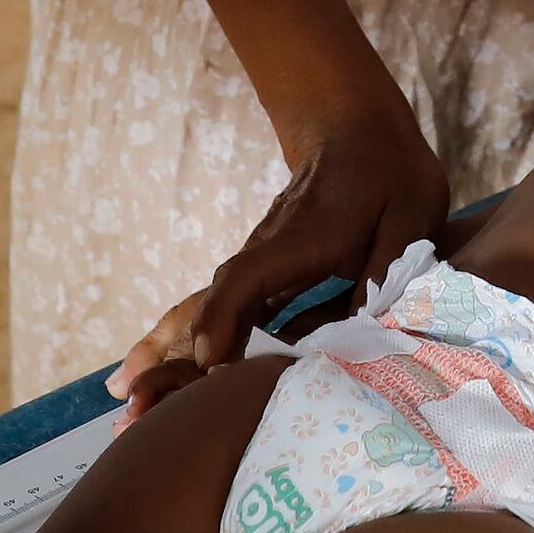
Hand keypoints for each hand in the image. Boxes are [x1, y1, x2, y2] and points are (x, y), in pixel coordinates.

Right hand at [112, 109, 447, 411]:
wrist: (354, 129)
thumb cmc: (388, 173)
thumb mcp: (408, 215)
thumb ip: (387, 268)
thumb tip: (365, 327)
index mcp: (300, 240)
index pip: (247, 279)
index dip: (225, 321)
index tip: (208, 364)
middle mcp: (264, 252)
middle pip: (210, 303)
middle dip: (175, 353)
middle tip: (138, 403)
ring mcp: (256, 260)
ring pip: (204, 306)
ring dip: (166, 349)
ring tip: (125, 394)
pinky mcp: (259, 271)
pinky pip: (216, 306)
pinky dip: (183, 335)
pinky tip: (158, 365)